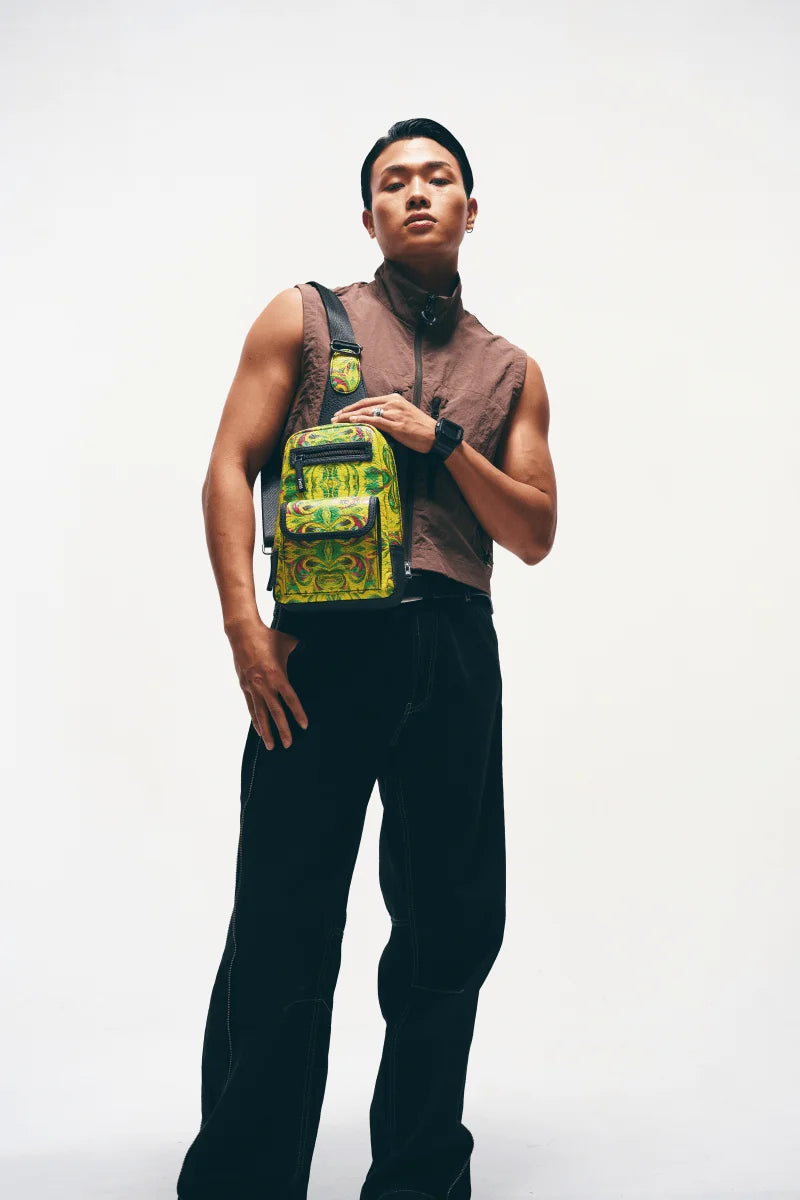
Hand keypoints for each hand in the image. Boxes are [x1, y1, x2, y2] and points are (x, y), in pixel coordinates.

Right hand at [226, 619, 308, 749]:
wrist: (243, 632)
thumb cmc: (267, 636)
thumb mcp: (288, 642)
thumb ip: (300, 650)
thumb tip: (314, 651)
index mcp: (277, 675)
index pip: (290, 699)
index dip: (298, 713)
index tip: (304, 725)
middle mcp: (265, 685)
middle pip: (276, 712)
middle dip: (283, 729)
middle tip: (288, 744)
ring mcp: (253, 687)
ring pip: (261, 714)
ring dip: (267, 731)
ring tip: (272, 746)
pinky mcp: (245, 686)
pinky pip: (251, 707)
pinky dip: (256, 721)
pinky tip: (260, 731)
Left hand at [331, 393, 436, 453]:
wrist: (435, 435)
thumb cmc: (420, 428)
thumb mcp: (403, 416)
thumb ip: (389, 415)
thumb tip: (376, 421)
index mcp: (393, 399)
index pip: (368, 401)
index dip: (353, 407)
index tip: (341, 413)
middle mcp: (392, 403)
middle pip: (364, 405)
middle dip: (347, 412)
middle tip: (334, 418)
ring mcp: (394, 414)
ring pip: (366, 413)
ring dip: (349, 417)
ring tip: (337, 422)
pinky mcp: (396, 425)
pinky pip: (375, 421)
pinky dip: (362, 420)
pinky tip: (352, 422)